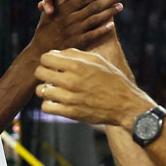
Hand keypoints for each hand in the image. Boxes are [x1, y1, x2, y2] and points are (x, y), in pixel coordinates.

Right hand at [30, 0, 124, 53]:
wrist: (41, 51)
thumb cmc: (46, 29)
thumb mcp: (49, 12)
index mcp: (64, 9)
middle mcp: (70, 19)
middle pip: (94, 6)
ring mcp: (74, 31)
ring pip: (95, 19)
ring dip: (109, 12)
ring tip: (120, 6)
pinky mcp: (77, 43)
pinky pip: (92, 35)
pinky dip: (102, 29)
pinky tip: (111, 24)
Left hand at [34, 48, 153, 127]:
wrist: (125, 104)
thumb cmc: (112, 79)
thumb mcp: (97, 60)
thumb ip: (74, 54)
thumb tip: (55, 53)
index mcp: (78, 65)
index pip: (46, 58)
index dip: (47, 60)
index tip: (53, 64)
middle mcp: (72, 81)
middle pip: (40, 73)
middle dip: (44, 72)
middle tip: (52, 75)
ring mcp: (70, 98)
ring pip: (41, 90)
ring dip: (46, 89)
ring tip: (54, 89)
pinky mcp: (70, 113)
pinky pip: (46, 107)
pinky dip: (48, 104)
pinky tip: (56, 101)